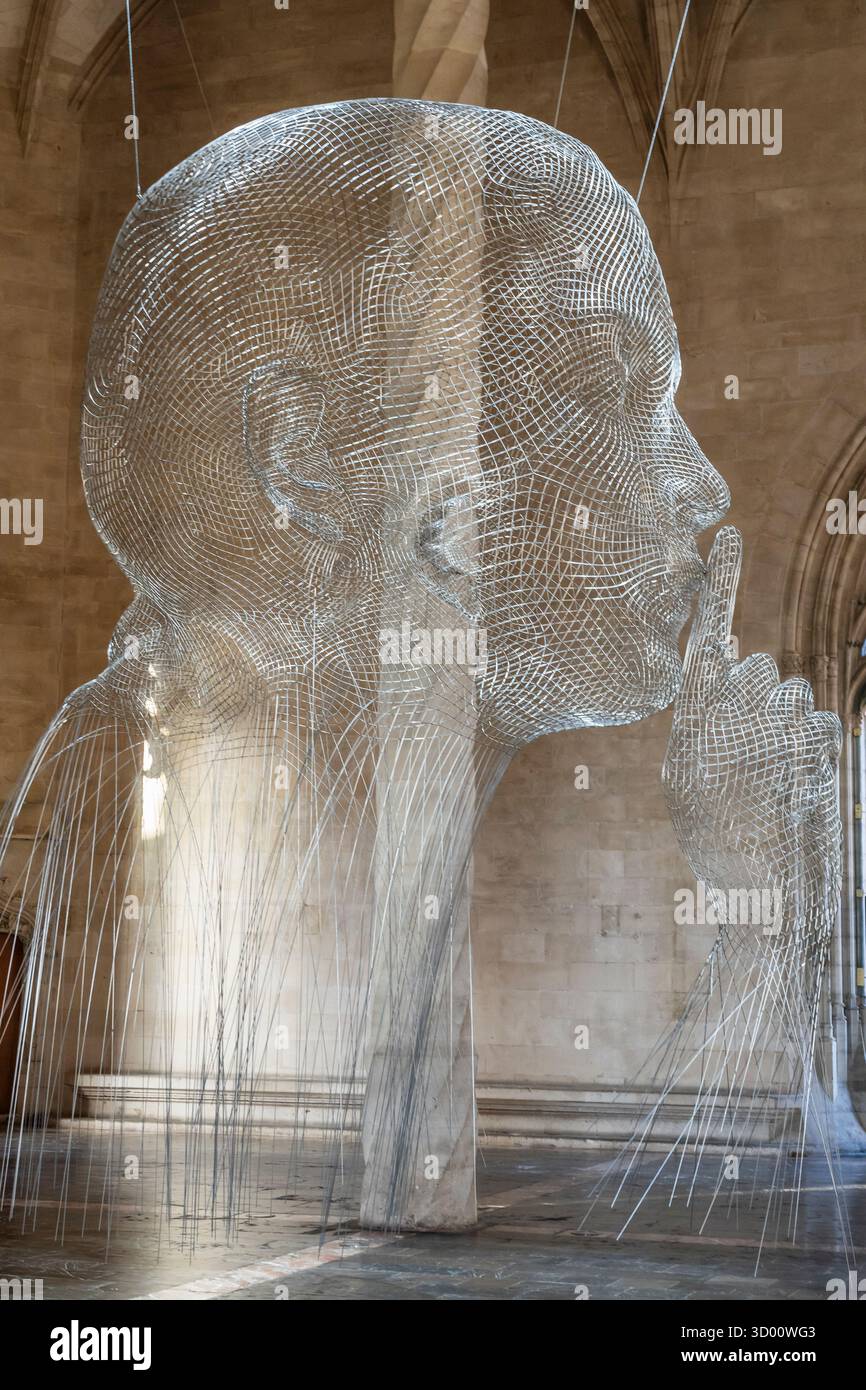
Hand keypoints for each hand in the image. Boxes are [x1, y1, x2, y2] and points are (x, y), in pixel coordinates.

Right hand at [662, 526, 840, 940]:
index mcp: (692, 716)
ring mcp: (777, 724)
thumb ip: (696, 715)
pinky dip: (814, 747)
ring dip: (787, 722)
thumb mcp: (683, 779)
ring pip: (792, 691)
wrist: (767, 890)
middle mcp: (733, 710)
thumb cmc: (716, 838)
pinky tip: (799, 783)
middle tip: (748, 748)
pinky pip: (821, 720)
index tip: (729, 534)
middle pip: (757, 665)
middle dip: (757, 694)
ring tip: (772, 775)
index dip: (721, 580)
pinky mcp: (817, 741)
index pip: (706, 631)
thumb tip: (718, 660)